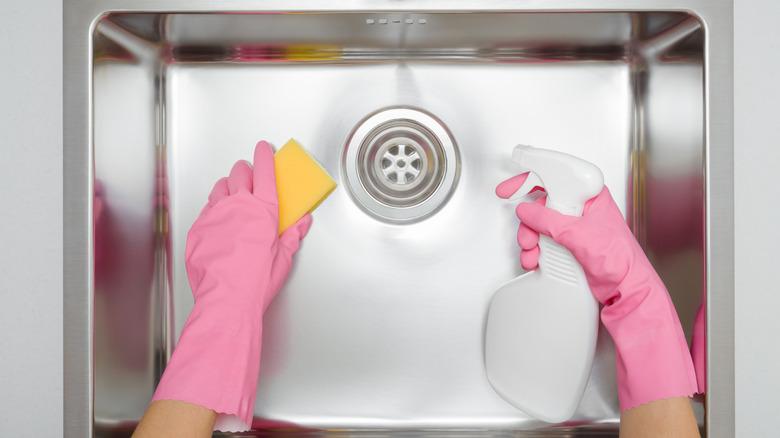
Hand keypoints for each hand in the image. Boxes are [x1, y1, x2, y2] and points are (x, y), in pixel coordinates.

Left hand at [151, 141, 311, 431]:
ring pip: (219, 188)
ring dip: (228, 186)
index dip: (265, 156)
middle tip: (250, 172)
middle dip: (245, 169)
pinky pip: (206, 210)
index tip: (264, 148)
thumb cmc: (257, 282)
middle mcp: (237, 206)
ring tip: (233, 192)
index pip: (264, 172)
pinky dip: (214, 208)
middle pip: (239, 174)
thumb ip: (292, 234)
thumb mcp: (283, 258)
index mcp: (263, 210)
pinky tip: (218, 217)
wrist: (227, 300)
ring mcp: (214, 216)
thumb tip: (302, 222)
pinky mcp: (198, 229)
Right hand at [497, 174, 696, 410]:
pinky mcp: (570, 245)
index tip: (509, 188)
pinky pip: (544, 241)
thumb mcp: (578, 235)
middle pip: (542, 204)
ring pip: (540, 225)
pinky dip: (535, 251)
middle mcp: (582, 208)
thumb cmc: (619, 260)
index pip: (556, 177)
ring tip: (532, 254)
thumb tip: (527, 211)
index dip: (530, 179)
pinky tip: (536, 260)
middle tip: (528, 236)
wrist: (627, 290)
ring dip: (530, 240)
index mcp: (590, 196)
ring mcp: (575, 227)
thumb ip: (548, 221)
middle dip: (529, 223)